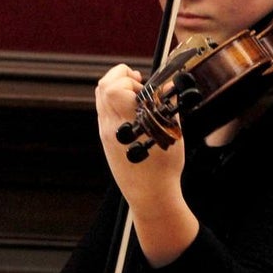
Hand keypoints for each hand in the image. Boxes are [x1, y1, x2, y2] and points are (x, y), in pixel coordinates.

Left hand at [95, 64, 197, 265]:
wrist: (150, 195)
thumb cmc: (164, 168)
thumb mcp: (172, 132)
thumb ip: (167, 105)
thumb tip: (166, 85)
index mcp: (129, 122)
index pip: (112, 87)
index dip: (125, 76)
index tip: (142, 80)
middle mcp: (112, 125)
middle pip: (102, 87)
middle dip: (119, 76)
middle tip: (137, 81)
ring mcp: (105, 133)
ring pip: (101, 98)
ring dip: (116, 88)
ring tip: (136, 93)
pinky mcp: (105, 139)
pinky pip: (104, 111)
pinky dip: (115, 102)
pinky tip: (132, 109)